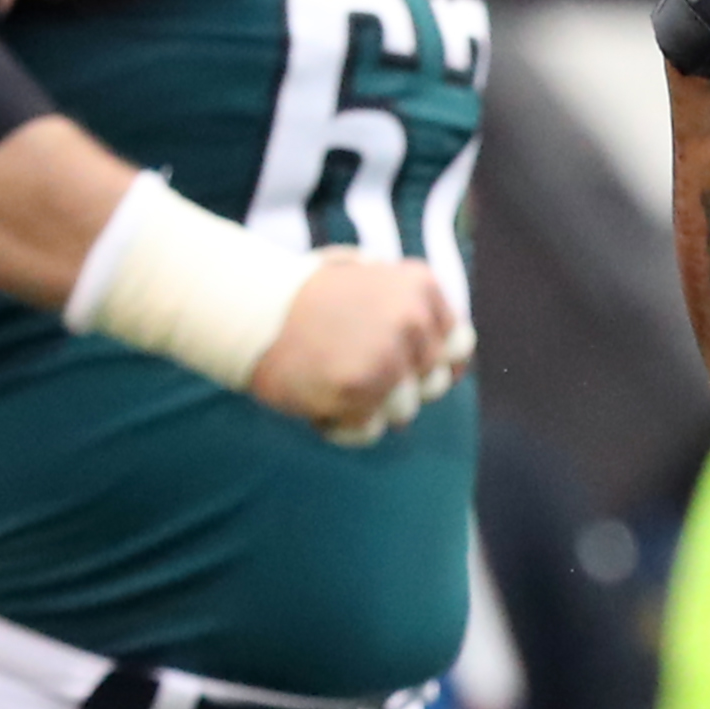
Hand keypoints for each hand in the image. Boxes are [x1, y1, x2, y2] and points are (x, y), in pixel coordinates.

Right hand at [248, 252, 466, 445]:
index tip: (398, 358)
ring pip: (404, 411)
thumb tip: (461, 352)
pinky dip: (344, 425)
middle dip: (399, 384)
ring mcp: (386, 359)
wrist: (248, 307)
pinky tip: (319, 399)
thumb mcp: (371, 277)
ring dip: (370, 404)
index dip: (429, 360)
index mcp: (420, 287)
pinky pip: (369, 431)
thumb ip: (415, 307)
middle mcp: (410, 321)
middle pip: (433, 384)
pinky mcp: (357, 394)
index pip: (459, 346)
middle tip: (354, 365)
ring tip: (333, 378)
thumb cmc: (307, 296)